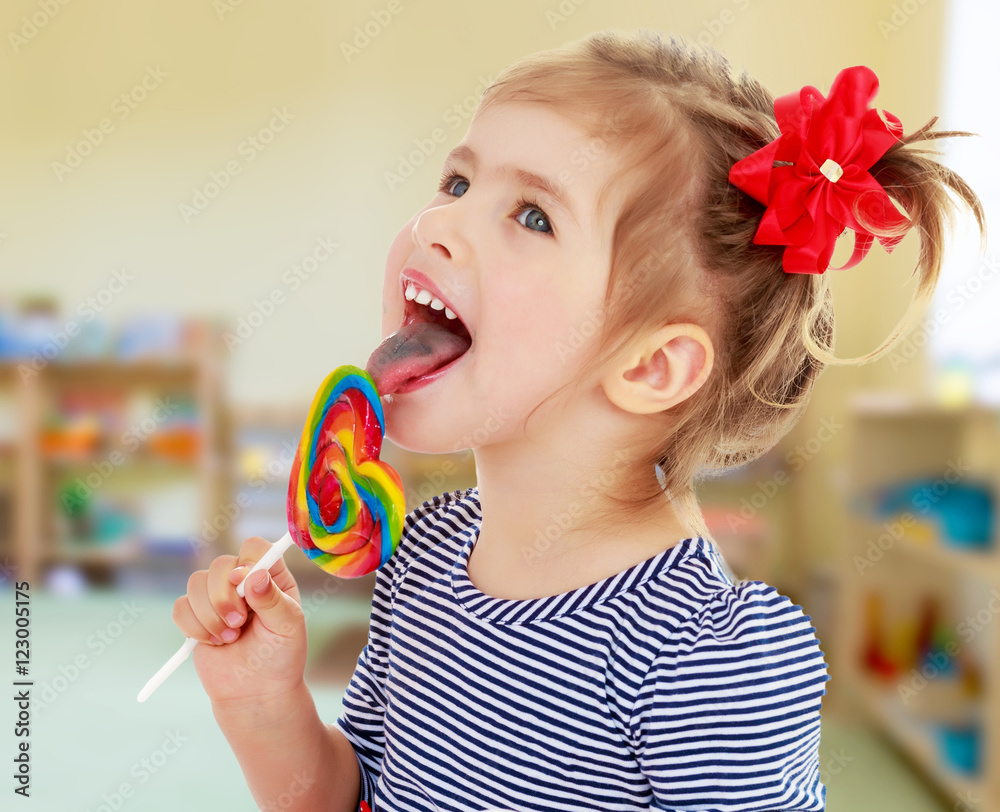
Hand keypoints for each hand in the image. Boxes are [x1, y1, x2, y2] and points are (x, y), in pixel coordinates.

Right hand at [172, 537, 307, 707]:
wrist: (257, 692)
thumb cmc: (281, 656)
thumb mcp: (288, 627)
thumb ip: (273, 599)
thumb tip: (254, 576)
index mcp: (271, 577)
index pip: (254, 547)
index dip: (246, 561)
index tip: (245, 583)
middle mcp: (243, 582)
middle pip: (220, 564)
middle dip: (224, 597)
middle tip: (239, 624)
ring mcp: (216, 598)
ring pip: (196, 583)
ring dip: (210, 616)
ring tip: (230, 638)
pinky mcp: (196, 617)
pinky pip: (181, 607)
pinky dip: (194, 627)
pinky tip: (214, 642)